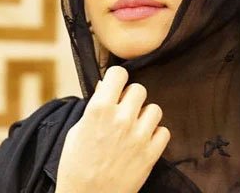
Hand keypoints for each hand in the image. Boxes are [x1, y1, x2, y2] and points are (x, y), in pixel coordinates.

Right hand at [55, 66, 169, 192]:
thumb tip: (106, 87)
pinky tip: (144, 141)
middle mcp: (122, 119)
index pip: (119, 73)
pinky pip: (164, 131)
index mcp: (99, 109)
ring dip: (145, 116)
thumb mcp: (76, 131)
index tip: (115, 87)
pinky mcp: (151, 153)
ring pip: (155, 109)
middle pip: (139, 89)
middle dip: (131, 98)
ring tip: (135, 127)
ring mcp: (139, 136)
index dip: (117, 79)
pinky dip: (156, 135)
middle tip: (124, 111)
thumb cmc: (75, 167)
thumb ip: (94, 107)